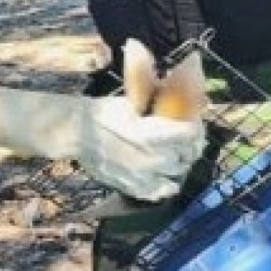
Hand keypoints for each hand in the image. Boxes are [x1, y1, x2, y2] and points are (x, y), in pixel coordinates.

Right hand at [0, 89, 206, 201]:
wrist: (75, 133)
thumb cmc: (103, 112)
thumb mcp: (132, 100)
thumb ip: (157, 97)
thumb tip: (179, 78)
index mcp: (152, 133)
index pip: (190, 134)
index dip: (195, 126)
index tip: (192, 122)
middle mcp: (152, 158)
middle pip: (187, 155)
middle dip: (190, 144)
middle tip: (184, 137)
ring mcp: (143, 176)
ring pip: (178, 173)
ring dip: (180, 162)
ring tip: (174, 153)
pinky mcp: (133, 188)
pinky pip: (161, 192)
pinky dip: (167, 184)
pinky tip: (165, 174)